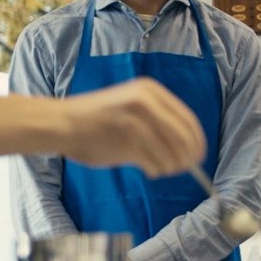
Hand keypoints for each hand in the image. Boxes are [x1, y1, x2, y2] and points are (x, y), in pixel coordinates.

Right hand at [62, 78, 206, 176]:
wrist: (60, 123)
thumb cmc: (96, 120)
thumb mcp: (131, 107)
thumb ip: (157, 121)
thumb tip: (187, 149)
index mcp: (150, 90)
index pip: (187, 119)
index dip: (197, 141)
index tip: (199, 156)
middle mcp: (146, 100)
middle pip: (184, 137)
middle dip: (187, 157)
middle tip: (184, 169)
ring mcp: (136, 119)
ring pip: (171, 152)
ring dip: (171, 166)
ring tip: (161, 169)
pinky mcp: (126, 138)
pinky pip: (154, 162)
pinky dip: (156, 170)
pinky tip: (149, 171)